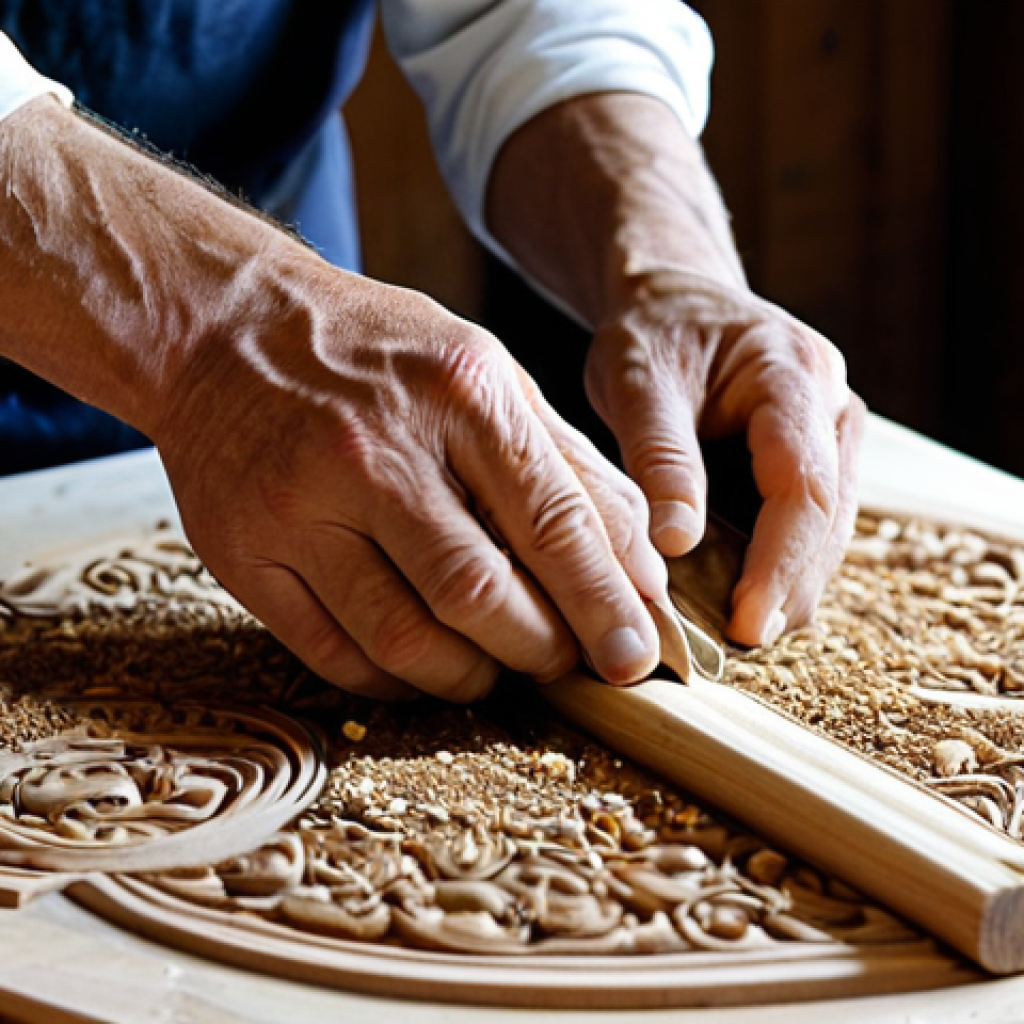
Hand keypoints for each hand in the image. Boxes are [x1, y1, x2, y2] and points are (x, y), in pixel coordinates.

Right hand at [152, 269, 666, 699]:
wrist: (223, 329)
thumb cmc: (375, 355)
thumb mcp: (485, 374)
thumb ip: (568, 465)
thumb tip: (639, 564)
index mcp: (457, 392)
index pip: (553, 523)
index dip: (605, 604)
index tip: (634, 658)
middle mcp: (375, 449)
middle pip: (480, 594)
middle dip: (540, 650)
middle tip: (562, 662)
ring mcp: (298, 505)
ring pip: (404, 639)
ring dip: (469, 678)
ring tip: (494, 669)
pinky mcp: (242, 553)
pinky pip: (331, 653)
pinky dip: (393, 680)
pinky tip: (421, 667)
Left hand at [584, 268, 865, 647]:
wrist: (674, 299)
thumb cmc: (651, 331)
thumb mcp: (636, 380)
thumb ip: (660, 457)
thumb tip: (678, 545)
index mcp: (791, 373)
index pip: (802, 483)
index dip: (779, 561)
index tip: (747, 621)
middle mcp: (830, 404)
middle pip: (828, 515)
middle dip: (790, 586)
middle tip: (744, 643)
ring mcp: (831, 432)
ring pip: (829, 527)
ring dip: (790, 583)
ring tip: (743, 634)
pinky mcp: (816, 456)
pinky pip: (811, 522)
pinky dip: (782, 563)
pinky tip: (746, 598)